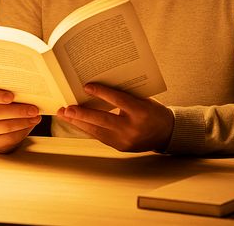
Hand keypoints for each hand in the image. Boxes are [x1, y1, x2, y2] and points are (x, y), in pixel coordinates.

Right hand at [0, 88, 40, 152]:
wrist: (2, 127)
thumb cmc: (8, 106)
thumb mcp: (10, 99)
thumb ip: (16, 95)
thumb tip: (32, 96)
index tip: (11, 96)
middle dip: (18, 111)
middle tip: (34, 110)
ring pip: (5, 126)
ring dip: (23, 122)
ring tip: (35, 117)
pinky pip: (10, 137)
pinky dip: (23, 131)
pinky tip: (31, 125)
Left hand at [55, 83, 174, 151]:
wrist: (167, 133)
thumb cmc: (154, 112)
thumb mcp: (144, 100)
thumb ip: (125, 96)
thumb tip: (100, 89)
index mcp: (141, 112)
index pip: (118, 101)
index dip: (102, 93)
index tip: (87, 86)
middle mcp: (132, 128)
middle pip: (103, 120)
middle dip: (82, 114)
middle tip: (67, 108)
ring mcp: (125, 140)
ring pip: (97, 131)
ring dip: (79, 122)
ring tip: (66, 115)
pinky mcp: (120, 147)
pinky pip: (100, 137)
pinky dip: (88, 128)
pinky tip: (78, 122)